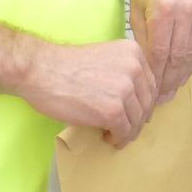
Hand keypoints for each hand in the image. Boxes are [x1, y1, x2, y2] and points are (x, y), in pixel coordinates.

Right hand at [19, 39, 156, 147]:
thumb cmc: (66, 66)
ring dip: (128, 131)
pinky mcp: (113, 110)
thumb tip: (135, 99)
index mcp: (134, 52)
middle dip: (138, 119)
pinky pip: (124, 131)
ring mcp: (126, 89)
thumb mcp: (106, 57)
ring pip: (137, 119)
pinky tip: (109, 138)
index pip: (150, 83)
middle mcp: (135, 68)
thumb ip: (123, 71)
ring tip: (116, 136)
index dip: (143, 102)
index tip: (137, 113)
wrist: (42, 70)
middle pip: (147, 102)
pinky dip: (118, 138)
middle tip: (127, 129)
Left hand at [126, 0, 191, 102]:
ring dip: (183, 73)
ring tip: (172, 88)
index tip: (149, 94)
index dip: (155, 78)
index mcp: (163, 11)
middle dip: (169, 81)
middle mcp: (187, 10)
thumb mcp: (136, 11)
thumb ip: (143, 41)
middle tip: (161, 99)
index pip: (160, 55)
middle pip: (179, 56)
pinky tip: (184, 68)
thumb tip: (147, 72)